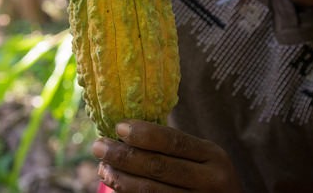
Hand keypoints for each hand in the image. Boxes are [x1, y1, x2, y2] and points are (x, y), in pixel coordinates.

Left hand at [92, 120, 242, 191]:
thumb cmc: (207, 177)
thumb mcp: (203, 157)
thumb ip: (175, 146)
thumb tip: (126, 130)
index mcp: (213, 156)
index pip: (174, 141)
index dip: (144, 134)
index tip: (118, 127)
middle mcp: (210, 181)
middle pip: (159, 166)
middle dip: (124, 156)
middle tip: (99, 146)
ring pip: (151, 191)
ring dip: (121, 179)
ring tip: (102, 168)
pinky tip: (116, 187)